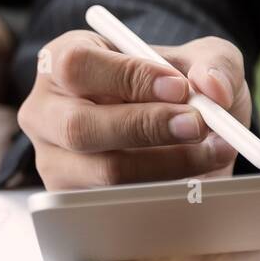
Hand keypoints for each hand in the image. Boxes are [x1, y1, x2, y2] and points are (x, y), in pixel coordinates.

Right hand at [17, 31, 251, 188]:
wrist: (172, 126)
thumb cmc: (171, 85)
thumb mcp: (198, 58)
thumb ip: (213, 62)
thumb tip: (211, 86)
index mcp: (61, 61)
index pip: (77, 65)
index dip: (127, 76)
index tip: (179, 87)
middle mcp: (45, 110)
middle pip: (78, 126)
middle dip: (145, 128)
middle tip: (198, 125)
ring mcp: (52, 159)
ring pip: (102, 171)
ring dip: (168, 164)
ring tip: (214, 150)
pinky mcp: (71, 197)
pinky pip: (118, 202)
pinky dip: (165, 191)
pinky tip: (195, 176)